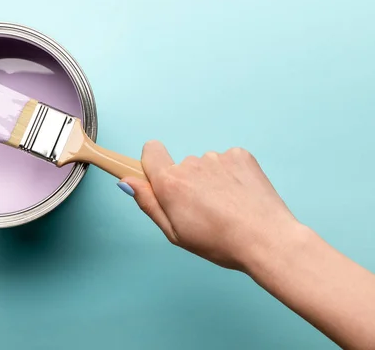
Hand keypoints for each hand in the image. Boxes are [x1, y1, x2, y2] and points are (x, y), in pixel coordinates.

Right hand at [121, 141, 299, 270]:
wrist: (267, 240)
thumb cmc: (220, 242)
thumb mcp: (175, 233)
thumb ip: (148, 203)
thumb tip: (127, 182)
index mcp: (171, 183)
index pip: (150, 151)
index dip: (152, 163)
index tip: (158, 178)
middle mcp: (191, 164)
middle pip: (180, 166)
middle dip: (187, 183)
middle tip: (203, 210)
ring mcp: (217, 158)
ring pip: (205, 165)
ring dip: (210, 181)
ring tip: (226, 207)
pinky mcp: (240, 156)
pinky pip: (227, 161)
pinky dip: (231, 175)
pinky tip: (240, 196)